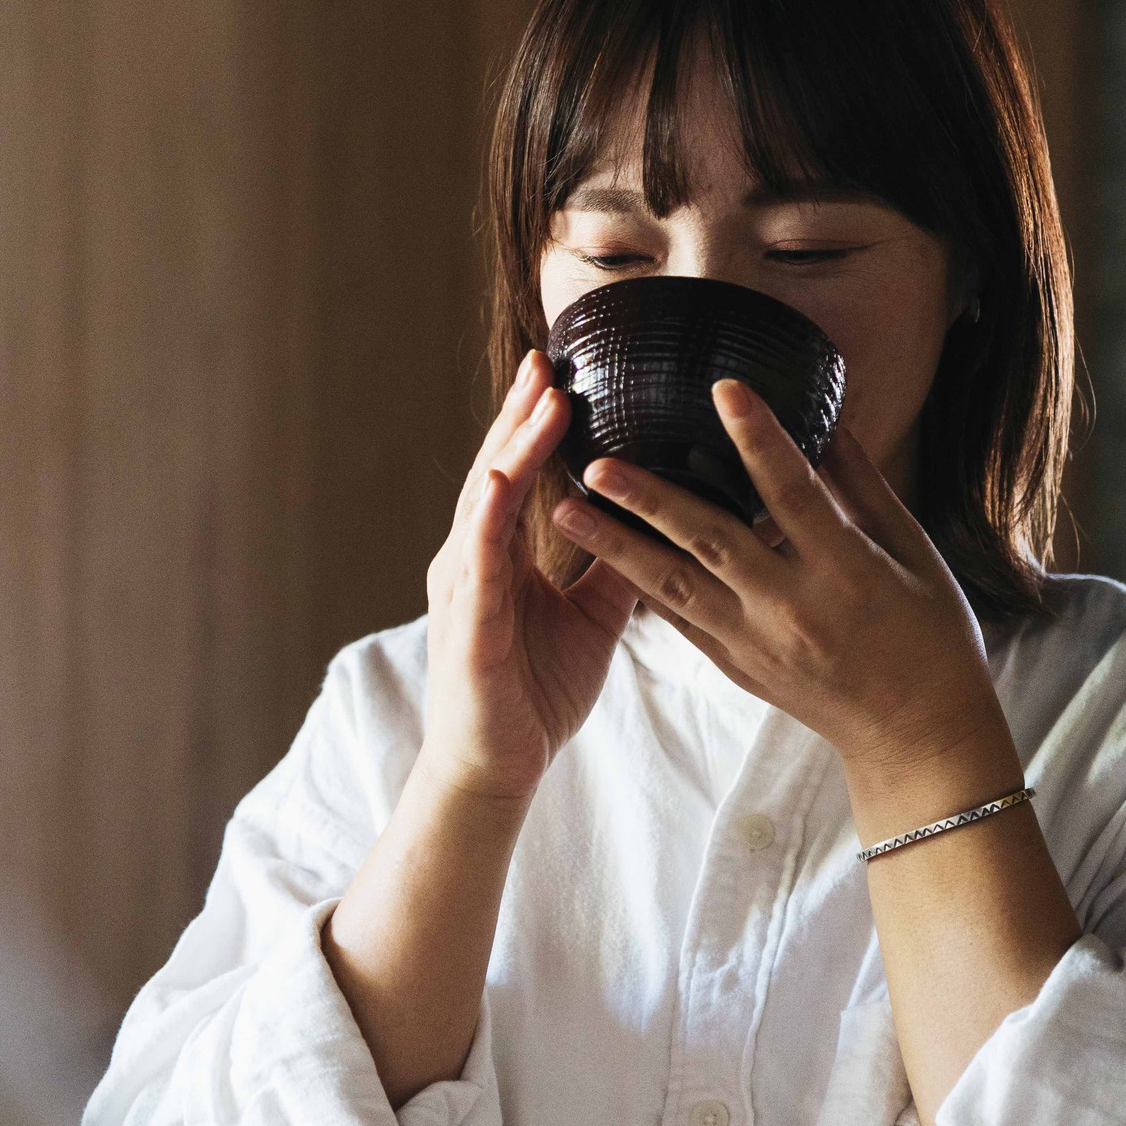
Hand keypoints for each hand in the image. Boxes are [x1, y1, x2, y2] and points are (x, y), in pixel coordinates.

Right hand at [416, 351, 638, 804]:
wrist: (496, 768)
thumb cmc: (534, 693)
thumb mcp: (592, 617)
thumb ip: (616, 566)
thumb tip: (660, 517)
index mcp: (499, 556)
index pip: (517, 473)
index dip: (536, 423)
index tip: (561, 371)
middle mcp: (473, 560)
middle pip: (496, 469)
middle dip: (521, 414)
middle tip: (548, 358)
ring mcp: (465, 588)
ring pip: (486, 502)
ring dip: (513, 447)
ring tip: (541, 398)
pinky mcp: (467, 624)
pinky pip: (479, 561)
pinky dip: (490, 515)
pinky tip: (505, 478)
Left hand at [548, 379, 1006, 774]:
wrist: (915, 734)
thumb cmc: (930, 633)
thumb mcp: (913, 553)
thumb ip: (863, 486)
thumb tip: (829, 416)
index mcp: (846, 571)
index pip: (794, 494)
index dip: (759, 439)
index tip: (724, 389)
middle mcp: (791, 608)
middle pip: (711, 541)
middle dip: (650, 499)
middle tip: (596, 462)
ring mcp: (754, 642)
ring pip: (673, 586)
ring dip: (615, 546)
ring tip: (565, 509)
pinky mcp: (733, 665)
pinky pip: (677, 620)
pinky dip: (637, 586)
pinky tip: (598, 553)